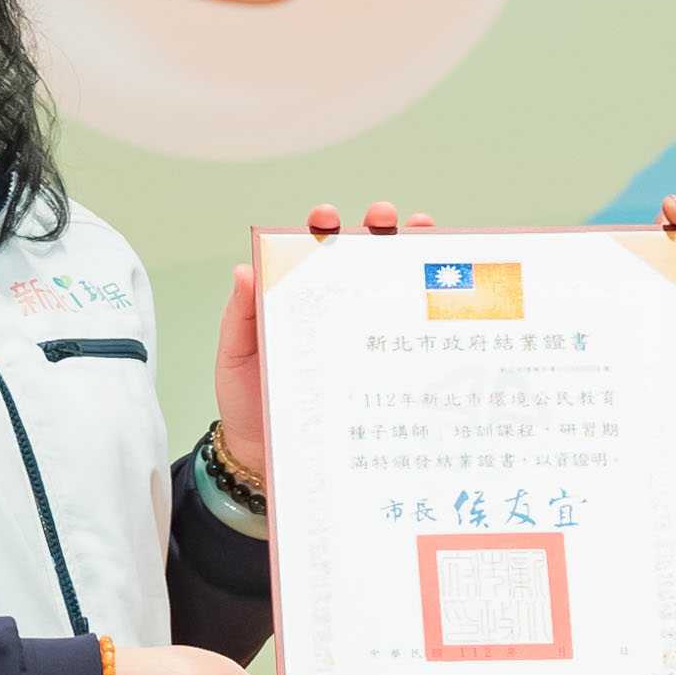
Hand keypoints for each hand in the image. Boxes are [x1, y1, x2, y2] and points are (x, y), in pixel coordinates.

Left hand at [210, 200, 423, 493]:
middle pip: (362, 258)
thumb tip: (244, 269)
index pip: (314, 252)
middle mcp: (334, 311)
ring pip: (392, 288)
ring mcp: (360, 338)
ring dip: (410, 256)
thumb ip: (240, 315)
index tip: (326, 218)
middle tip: (383, 217)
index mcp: (297, 299)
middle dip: (378, 227)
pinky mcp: (378, 369)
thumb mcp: (235, 355)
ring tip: (419, 235)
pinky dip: (426, 314)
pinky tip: (440, 298)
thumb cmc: (246, 400)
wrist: (263, 456)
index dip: (323, 227)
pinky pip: (406, 337)